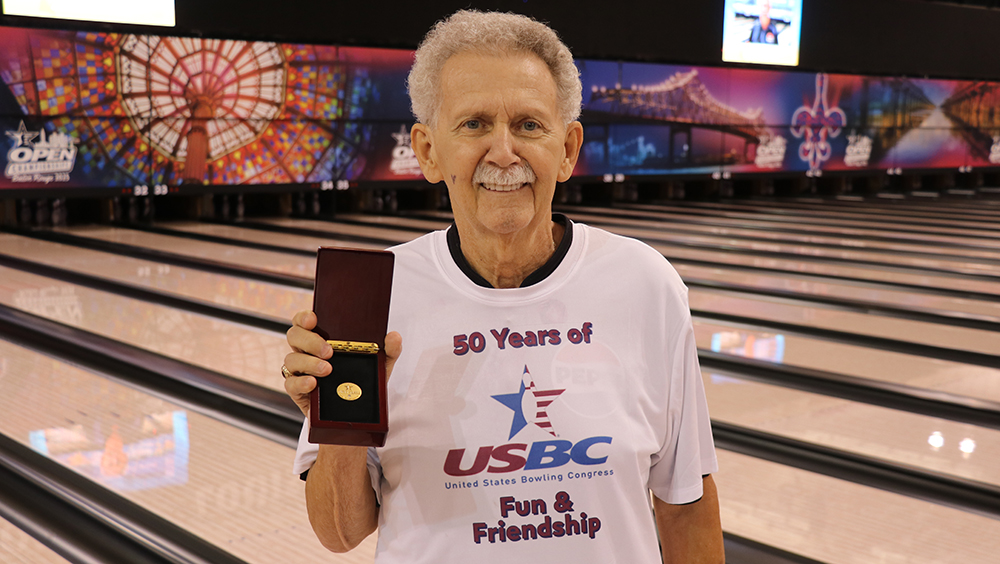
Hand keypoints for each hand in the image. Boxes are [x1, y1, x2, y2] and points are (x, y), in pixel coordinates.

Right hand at [283, 310, 401, 415]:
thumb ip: (389, 350)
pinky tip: (313, 383)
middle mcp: (307, 352)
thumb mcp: (380, 365)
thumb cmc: (362, 382)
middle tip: (329, 351)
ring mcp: (300, 372)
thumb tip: (394, 336)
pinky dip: (301, 382)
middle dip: (310, 341)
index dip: (304, 317)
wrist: (356, 413)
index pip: (304, 322)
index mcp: (321, 339)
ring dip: (308, 363)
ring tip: (327, 369)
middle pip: (294, 336)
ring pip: (291, 360)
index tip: (314, 319)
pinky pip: (290, 384)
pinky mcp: (298, 391)